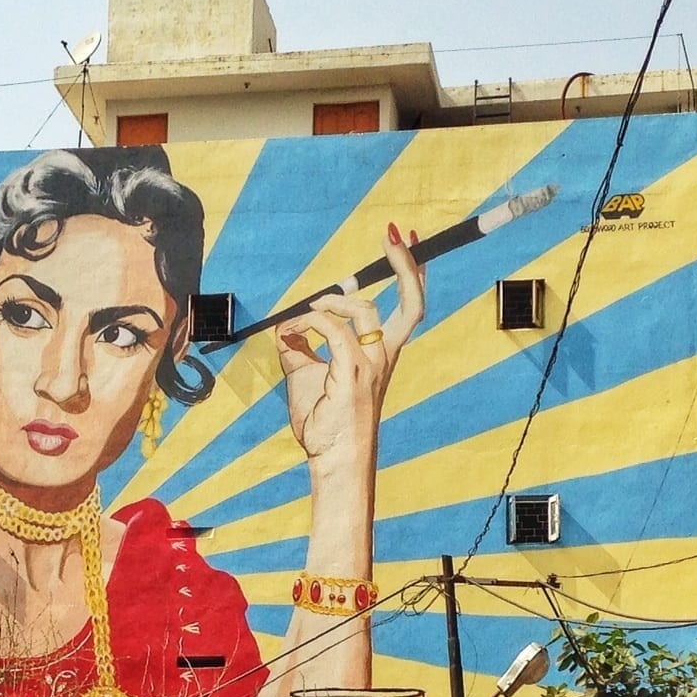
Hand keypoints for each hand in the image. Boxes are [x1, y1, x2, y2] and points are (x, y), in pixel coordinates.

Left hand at [275, 222, 425, 461]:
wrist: (335, 460)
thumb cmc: (325, 425)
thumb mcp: (305, 377)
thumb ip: (298, 349)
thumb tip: (284, 327)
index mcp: (382, 356)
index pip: (408, 308)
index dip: (410, 274)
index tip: (404, 244)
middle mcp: (384, 357)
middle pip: (411, 303)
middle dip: (406, 265)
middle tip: (398, 236)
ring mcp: (372, 365)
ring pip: (365, 310)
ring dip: (334, 297)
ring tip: (312, 305)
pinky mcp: (353, 374)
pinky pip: (334, 332)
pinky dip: (312, 322)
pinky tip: (295, 328)